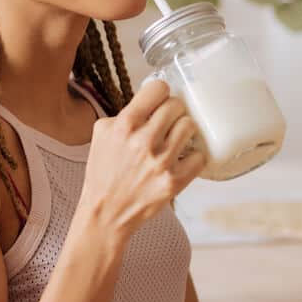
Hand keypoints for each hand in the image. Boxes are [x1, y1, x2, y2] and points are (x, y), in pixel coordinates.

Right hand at [71, 79, 206, 244]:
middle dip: (172, 112)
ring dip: (183, 132)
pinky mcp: (174, 181)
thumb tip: (149, 100)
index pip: (159, 88)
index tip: (159, 101)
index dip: (160, 93)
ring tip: (174, 140)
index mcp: (125, 125)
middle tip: (167, 123)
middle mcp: (144, 140)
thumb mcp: (102, 133)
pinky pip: (199, 156)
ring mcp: (161, 161)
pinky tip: (181, 160)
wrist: (105, 212)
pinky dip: (192, 157)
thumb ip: (124, 113)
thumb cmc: (104, 172)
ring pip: (190, 126)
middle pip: (177, 105)